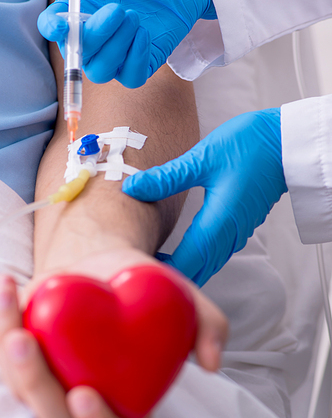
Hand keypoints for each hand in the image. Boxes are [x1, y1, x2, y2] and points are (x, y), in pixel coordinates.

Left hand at [0, 248, 227, 417]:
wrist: (104, 265)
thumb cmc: (144, 292)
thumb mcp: (181, 300)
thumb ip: (207, 326)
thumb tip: (213, 362)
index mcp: (128, 406)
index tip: (86, 395)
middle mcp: (82, 404)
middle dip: (35, 385)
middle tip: (26, 342)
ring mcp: (46, 383)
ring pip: (19, 388)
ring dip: (6, 351)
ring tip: (9, 301)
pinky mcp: (18, 357)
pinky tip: (5, 284)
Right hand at [37, 0, 215, 87]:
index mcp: (75, 11)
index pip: (52, 26)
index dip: (52, 30)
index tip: (62, 27)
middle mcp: (90, 37)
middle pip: (77, 55)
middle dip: (96, 35)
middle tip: (118, 9)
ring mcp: (114, 54)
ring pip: (101, 71)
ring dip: (117, 47)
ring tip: (135, 16)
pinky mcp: (140, 63)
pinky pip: (131, 78)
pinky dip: (136, 59)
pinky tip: (145, 33)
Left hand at [123, 109, 287, 286]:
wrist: (286, 143)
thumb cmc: (249, 146)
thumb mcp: (202, 158)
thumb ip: (166, 177)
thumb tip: (131, 186)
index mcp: (217, 225)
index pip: (185, 264)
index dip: (159, 271)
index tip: (133, 266)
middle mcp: (227, 237)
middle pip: (194, 272)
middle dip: (166, 274)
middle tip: (134, 264)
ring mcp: (234, 235)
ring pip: (204, 266)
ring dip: (179, 268)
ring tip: (148, 258)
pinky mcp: (237, 229)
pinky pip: (211, 256)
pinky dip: (192, 259)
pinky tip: (173, 250)